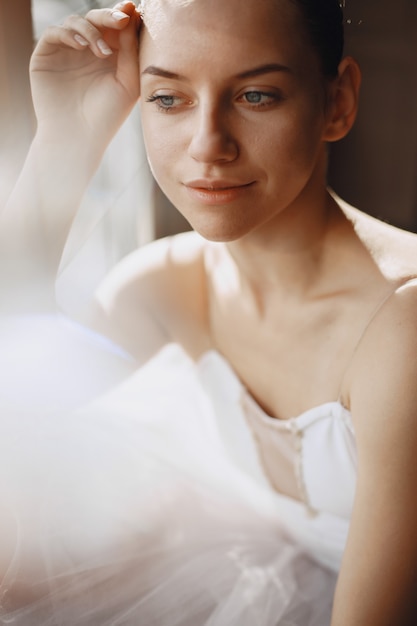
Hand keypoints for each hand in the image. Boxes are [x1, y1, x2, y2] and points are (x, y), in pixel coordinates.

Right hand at [30, 1, 140, 146]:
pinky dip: (69, 33)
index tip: (132, 12)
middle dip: (108, 17)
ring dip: (90, 30)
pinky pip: (54, 32)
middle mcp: (86, 50)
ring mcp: (66, 52)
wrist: (79, 137)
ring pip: (75, 21)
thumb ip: (131, 48)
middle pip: (95, 19)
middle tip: (119, 20)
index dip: (122, 16)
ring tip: (101, 51)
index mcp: (108, 55)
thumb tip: (132, 11)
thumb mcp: (128, 80)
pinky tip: (82, 47)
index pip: (114, 27)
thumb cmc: (107, 115)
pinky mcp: (46, 55)